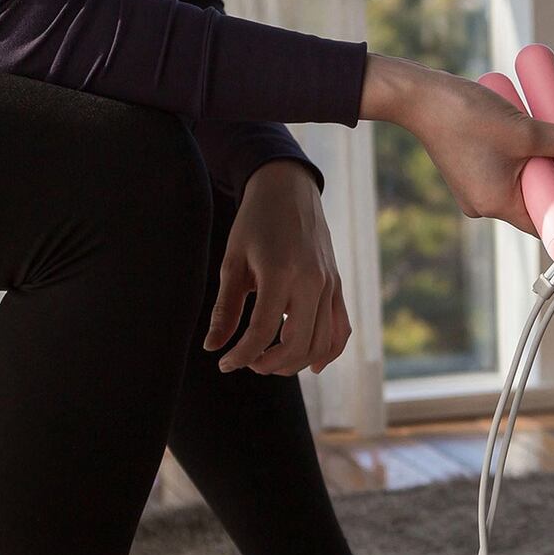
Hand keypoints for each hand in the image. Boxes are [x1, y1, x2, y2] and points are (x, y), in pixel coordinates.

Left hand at [202, 159, 351, 375]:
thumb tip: (212, 347)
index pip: (262, 330)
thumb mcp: (233, 262)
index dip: (241, 355)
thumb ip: (226, 308)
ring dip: (296, 363)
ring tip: (270, 361)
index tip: (224, 363)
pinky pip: (341, 329)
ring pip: (322, 343)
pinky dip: (329, 351)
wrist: (289, 190)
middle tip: (247, 361)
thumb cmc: (255, 222)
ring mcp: (330, 284)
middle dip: (269, 364)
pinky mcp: (338, 285)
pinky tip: (313, 365)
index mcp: (280, 271)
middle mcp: (312, 280)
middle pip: (297, 344)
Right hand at [360, 54, 553, 235]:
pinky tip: (543, 139)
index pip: (547, 222)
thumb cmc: (466, 116)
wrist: (420, 98)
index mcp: (496, 204)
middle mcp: (484, 204)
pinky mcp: (471, 172)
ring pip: (525, 184)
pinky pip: (509, 173)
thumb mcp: (526, 130)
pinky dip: (529, 159)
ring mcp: (476, 189)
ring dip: (550, 167)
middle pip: (539, 201)